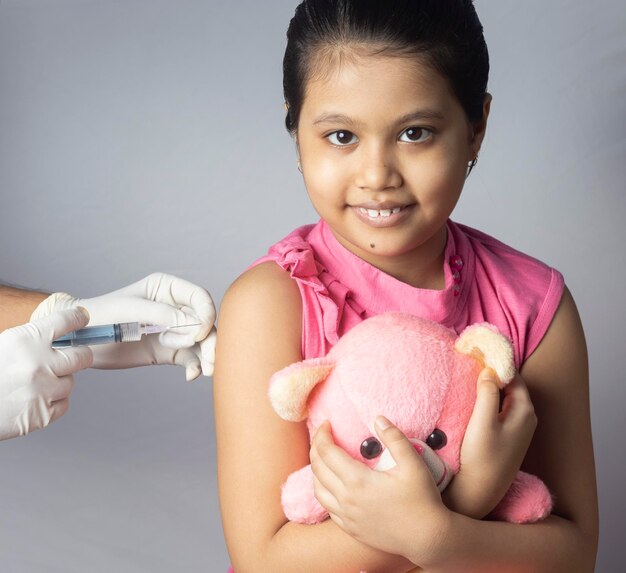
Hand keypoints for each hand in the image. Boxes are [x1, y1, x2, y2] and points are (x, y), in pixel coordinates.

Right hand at [0, 308, 92, 440]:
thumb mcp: (3, 345)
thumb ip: (29, 341)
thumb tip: (56, 339)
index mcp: (25, 339)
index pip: (64, 321)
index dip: (76, 318)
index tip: (82, 317)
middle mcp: (39, 363)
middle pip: (81, 356)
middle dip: (81, 356)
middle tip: (77, 356)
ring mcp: (43, 390)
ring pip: (70, 382)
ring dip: (59, 382)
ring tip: (37, 383)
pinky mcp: (43, 414)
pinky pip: (63, 404)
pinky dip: (54, 402)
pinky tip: (36, 399)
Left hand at [32, 273, 216, 379]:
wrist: (81, 340)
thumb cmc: (100, 315)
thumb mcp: (128, 310)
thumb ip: (159, 313)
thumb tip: (189, 323)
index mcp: (167, 289)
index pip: (199, 298)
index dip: (206, 314)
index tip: (198, 333)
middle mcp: (175, 308)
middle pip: (205, 322)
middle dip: (211, 340)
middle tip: (211, 358)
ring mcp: (174, 330)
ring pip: (202, 341)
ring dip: (208, 356)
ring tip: (207, 370)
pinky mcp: (168, 350)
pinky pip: (190, 358)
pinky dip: (195, 367)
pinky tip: (191, 375)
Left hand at [310, 417, 450, 566]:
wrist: (429, 539)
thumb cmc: (422, 500)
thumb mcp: (413, 464)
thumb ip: (394, 438)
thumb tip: (378, 419)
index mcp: (357, 481)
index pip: (327, 452)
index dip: (322, 434)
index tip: (326, 423)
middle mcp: (346, 500)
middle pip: (317, 469)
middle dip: (316, 448)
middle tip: (323, 435)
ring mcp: (347, 517)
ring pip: (318, 490)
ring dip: (316, 470)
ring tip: (323, 457)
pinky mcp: (351, 530)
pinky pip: (327, 508)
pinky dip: (323, 491)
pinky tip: (331, 485)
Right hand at [442, 368, 537, 518]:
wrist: (481, 492)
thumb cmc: (482, 458)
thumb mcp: (483, 422)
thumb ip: (488, 393)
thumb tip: (490, 370)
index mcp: (524, 411)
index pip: (513, 375)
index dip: (497, 361)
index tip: (478, 349)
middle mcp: (524, 417)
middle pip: (510, 384)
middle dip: (493, 370)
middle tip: (472, 356)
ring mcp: (516, 427)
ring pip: (504, 396)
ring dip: (489, 384)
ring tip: (470, 371)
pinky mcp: (505, 435)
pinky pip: (499, 407)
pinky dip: (488, 396)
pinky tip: (473, 395)